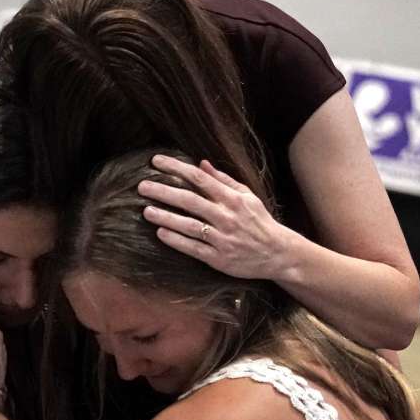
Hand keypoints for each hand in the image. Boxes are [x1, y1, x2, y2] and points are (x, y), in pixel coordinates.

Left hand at [139, 155, 295, 279]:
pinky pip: (194, 248)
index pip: (200, 178)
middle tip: (142, 186)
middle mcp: (227, 217)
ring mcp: (222, 238)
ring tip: (146, 211)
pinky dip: (176, 240)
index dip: (176, 168)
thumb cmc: (259, 222)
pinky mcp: (219, 258)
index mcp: (233, 199)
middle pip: (190, 200)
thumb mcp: (247, 196)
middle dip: (164, 192)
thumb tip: (201, 163)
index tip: (156, 161)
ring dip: (166, 217)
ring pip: (189, 225)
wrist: (278, 253)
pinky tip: (161, 233)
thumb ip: (224, 180)